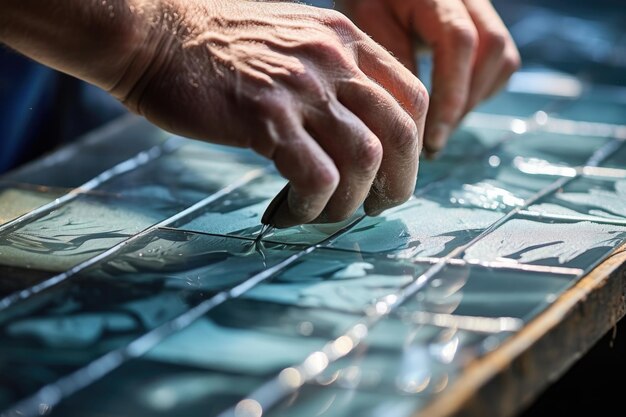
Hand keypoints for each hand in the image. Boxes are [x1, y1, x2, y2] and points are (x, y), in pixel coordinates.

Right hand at [113, 0, 427, 226]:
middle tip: (373, 208)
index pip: (412, 98)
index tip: (389, 173)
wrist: (153, 33)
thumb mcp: (290, 40)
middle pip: (400, 133)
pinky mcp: (266, 118)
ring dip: (349, 203)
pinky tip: (287, 212)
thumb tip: (353, 128)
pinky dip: (310, 207)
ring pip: (364, 161)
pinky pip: (317, 179)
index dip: (411, 147)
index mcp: (345, 39)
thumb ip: (329, 74)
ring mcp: (301, 88)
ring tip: (319, 215)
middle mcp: (333, 59)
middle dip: (397, 183)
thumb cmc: (214, 46)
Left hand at [339, 0, 520, 155]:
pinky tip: (451, 109)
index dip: (451, 95)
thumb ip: (393, 63)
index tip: (433, 139)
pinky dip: (481, 90)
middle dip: (464, 104)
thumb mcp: (368, 26)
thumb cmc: (367, 2)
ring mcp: (481, 9)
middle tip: (434, 142)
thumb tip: (414, 120)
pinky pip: (501, 60)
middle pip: (491, 50)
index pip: (459, 41)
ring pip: (502, 57)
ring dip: (475, 100)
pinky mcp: (485, 24)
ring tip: (441, 129)